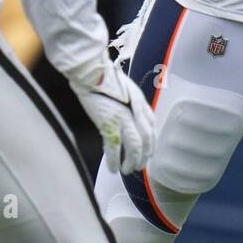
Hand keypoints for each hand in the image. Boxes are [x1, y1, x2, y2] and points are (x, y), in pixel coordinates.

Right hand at [69, 57, 154, 173]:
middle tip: (138, 166)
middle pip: (147, 139)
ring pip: (135, 146)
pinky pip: (115, 147)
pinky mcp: (109, 123)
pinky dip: (114, 160)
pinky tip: (113, 168)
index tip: (148, 153)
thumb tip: (130, 120)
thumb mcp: (125, 90)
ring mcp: (124, 118)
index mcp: (141, 103)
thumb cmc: (104, 79)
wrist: (91, 72)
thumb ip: (131, 105)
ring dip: (132, 161)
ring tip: (127, 170)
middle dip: (144, 156)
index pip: (152, 127)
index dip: (151, 143)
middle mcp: (136, 111)